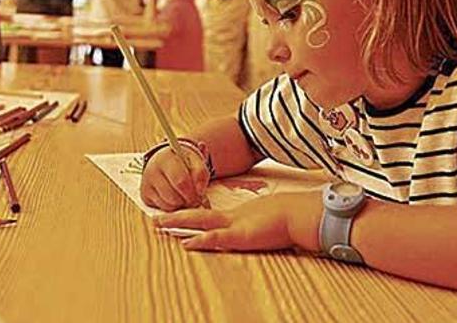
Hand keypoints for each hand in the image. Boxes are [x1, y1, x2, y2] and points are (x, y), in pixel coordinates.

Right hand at [140, 143, 210, 210]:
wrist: (165, 160)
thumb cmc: (183, 162)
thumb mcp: (195, 161)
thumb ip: (201, 175)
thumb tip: (200, 194)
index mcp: (166, 159)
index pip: (181, 181)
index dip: (193, 192)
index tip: (200, 194)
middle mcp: (152, 171)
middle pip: (173, 197)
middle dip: (187, 201)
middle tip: (194, 197)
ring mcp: (146, 184)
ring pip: (168, 205)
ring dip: (180, 204)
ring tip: (184, 195)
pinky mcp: (144, 195)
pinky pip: (162, 209)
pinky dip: (171, 207)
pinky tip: (174, 197)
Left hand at [153, 191, 322, 251]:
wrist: (301, 212)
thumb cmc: (291, 215)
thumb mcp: (271, 219)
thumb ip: (263, 223)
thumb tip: (263, 224)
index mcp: (239, 216)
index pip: (210, 216)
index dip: (192, 216)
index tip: (176, 217)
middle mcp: (233, 219)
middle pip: (198, 216)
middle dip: (176, 217)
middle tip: (156, 219)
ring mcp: (236, 225)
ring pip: (200, 222)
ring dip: (179, 223)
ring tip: (160, 224)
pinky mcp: (242, 236)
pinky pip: (217, 238)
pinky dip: (201, 241)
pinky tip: (186, 243)